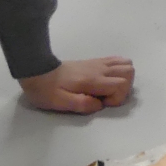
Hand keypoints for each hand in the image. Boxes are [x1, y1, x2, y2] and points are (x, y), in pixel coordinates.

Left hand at [19, 56, 133, 113]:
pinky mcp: (94, 62)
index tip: (101, 103)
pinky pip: (117, 60)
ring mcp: (98, 63)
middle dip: (124, 88)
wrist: (36, 69)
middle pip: (129, 71)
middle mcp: (99, 69)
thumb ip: (82, 104)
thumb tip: (99, 105)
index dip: (117, 98)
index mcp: (92, 80)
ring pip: (125, 64)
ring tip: (108, 89)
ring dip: (123, 78)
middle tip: (107, 97)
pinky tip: (107, 80)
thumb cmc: (46, 89)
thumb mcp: (60, 102)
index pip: (122, 84)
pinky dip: (119, 70)